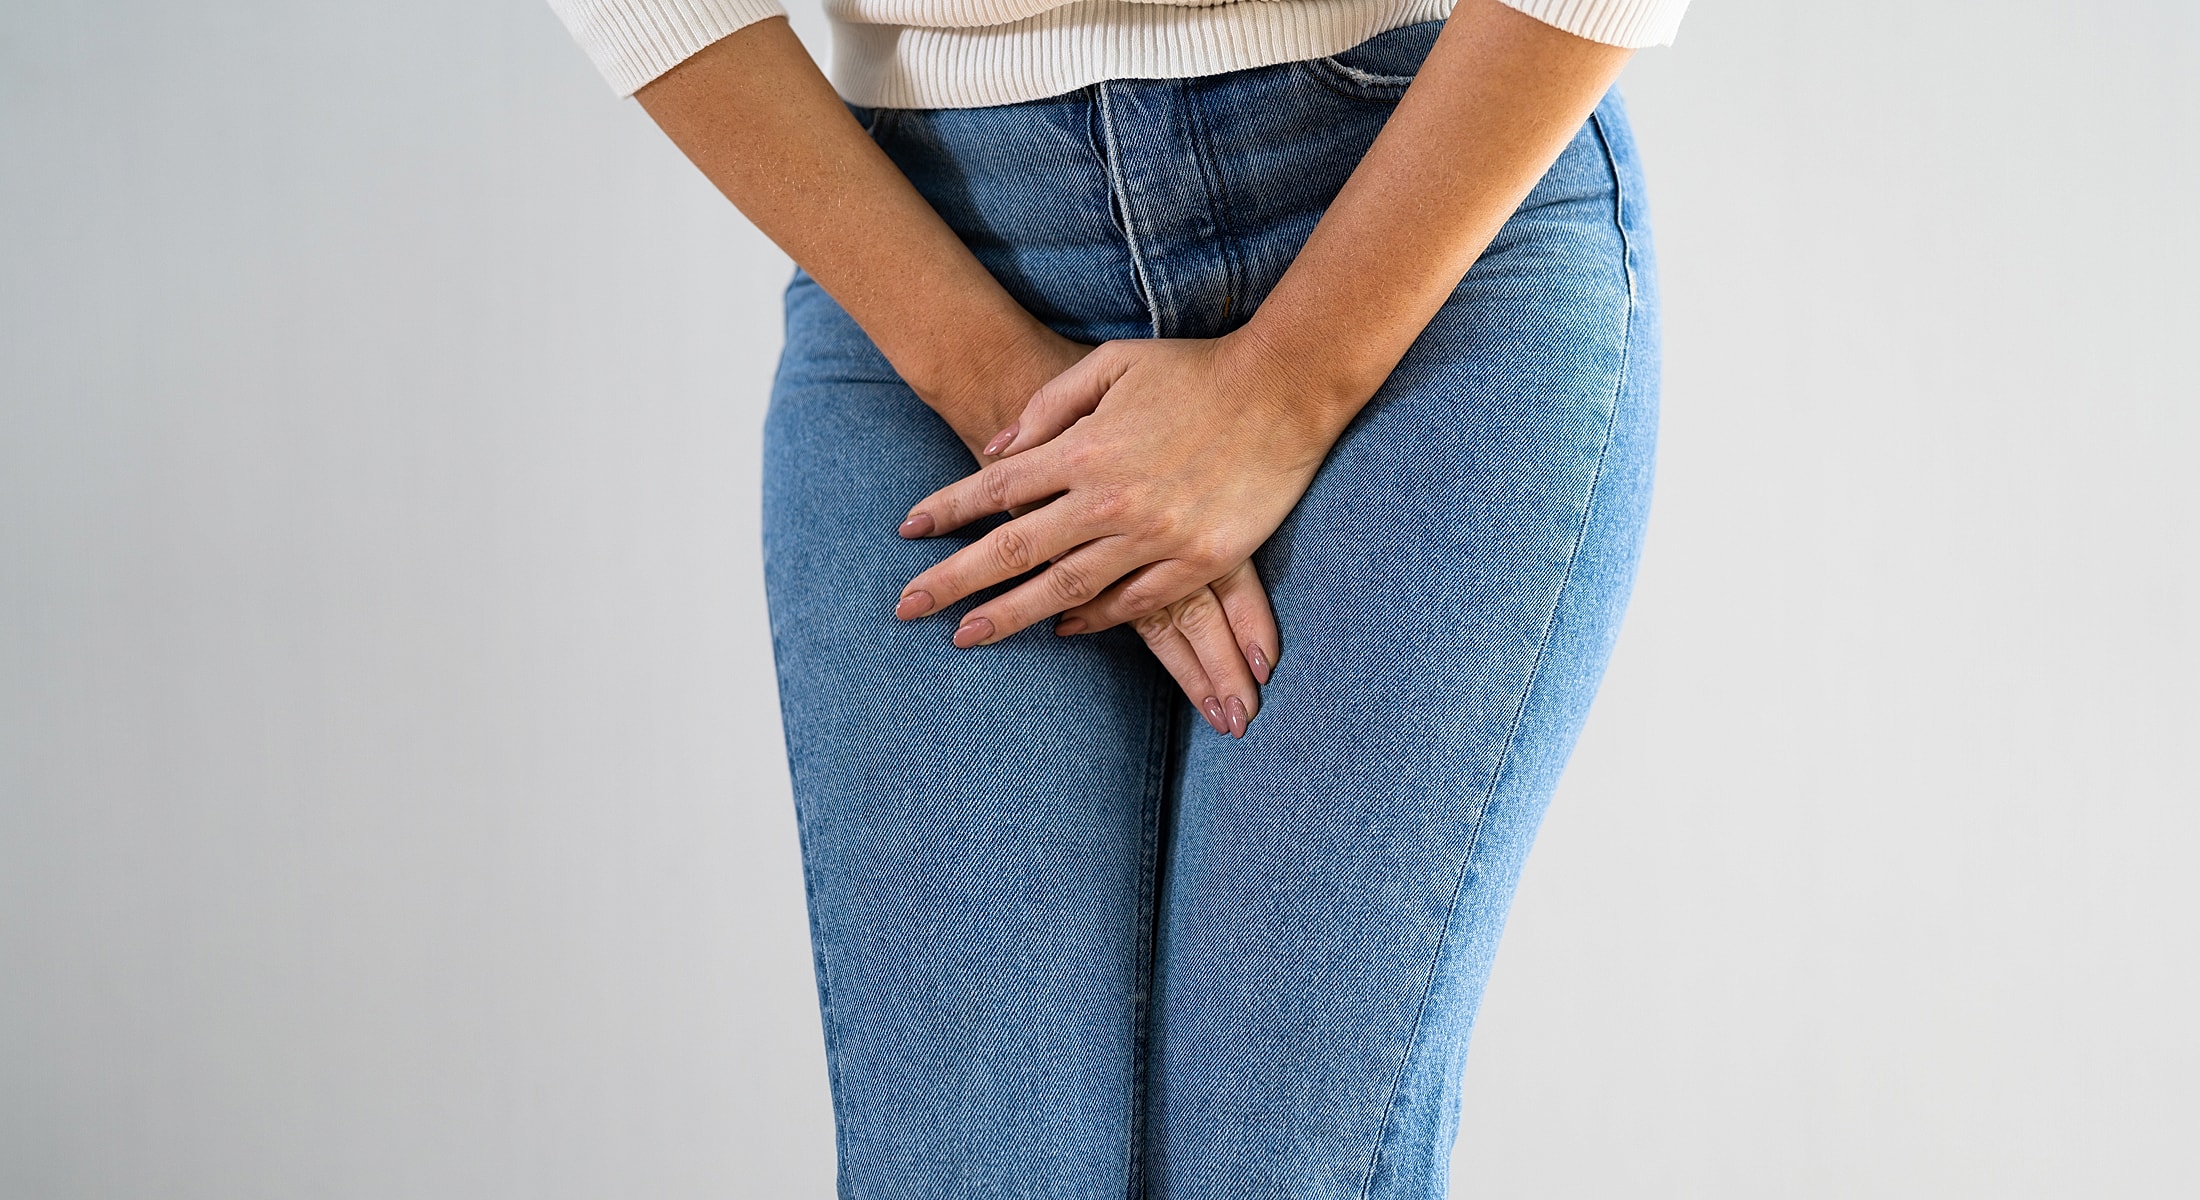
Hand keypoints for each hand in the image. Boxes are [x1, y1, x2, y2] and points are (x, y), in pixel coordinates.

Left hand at [891, 330, 1354, 730]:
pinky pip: (1136, 602)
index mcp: (1084, 448)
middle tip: (908, 609)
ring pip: (1066, 588)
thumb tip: (996, 449)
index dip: (947, 511)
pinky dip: (1096, 620)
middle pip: (1014, 549)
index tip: (907, 532)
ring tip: (967, 637)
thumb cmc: (1195, 369)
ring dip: (1012, 615)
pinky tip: (1064, 631)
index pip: (995, 487)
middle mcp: (1109, 499)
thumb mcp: (1111, 363)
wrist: (1284, 389)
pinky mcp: (1199, 559)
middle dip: (954, 581)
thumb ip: (1048, 406)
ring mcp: (1154, 535)